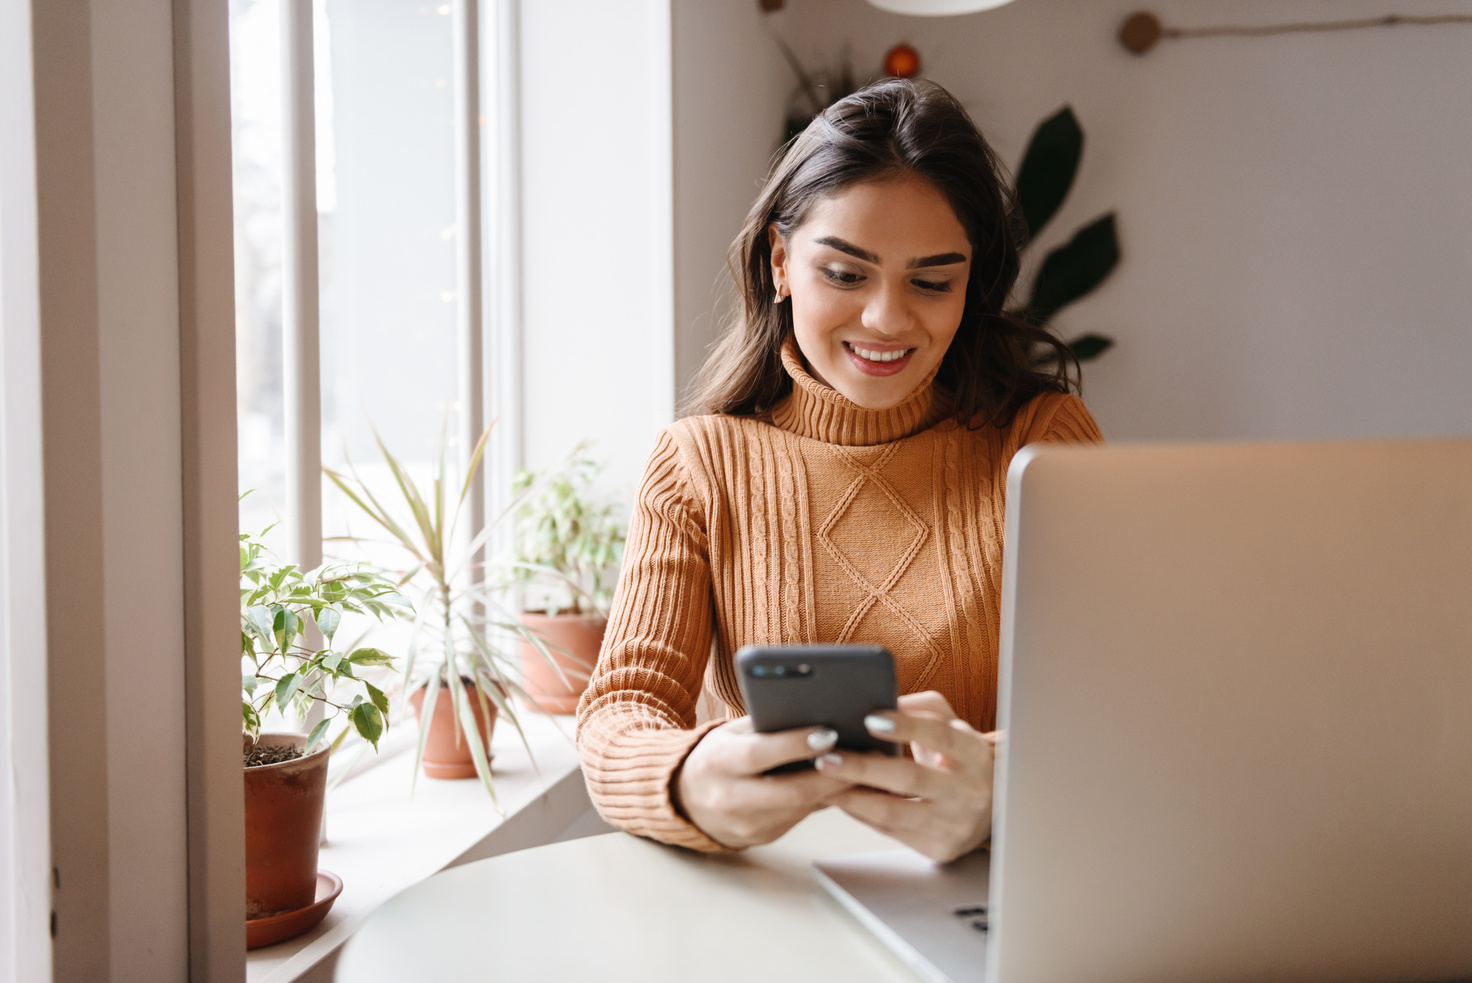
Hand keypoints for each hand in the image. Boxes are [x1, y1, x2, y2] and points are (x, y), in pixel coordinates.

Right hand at [674, 716, 853, 849]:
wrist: (684, 801)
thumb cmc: (717, 756)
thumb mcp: (731, 734)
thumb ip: (765, 725)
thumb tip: (816, 714)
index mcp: (717, 763)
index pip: (758, 754)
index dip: (794, 744)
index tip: (828, 732)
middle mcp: (728, 799)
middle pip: (789, 791)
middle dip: (830, 774)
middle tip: (862, 755)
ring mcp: (745, 825)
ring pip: (802, 808)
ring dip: (836, 789)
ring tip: (864, 767)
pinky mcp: (761, 838)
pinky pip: (800, 818)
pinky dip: (824, 800)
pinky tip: (845, 784)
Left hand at [816, 691, 995, 862]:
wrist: (995, 807)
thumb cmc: (961, 758)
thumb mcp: (953, 725)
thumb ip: (921, 708)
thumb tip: (881, 701)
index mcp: (974, 753)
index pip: (938, 736)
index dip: (904, 727)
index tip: (869, 719)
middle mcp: (968, 791)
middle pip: (909, 778)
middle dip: (862, 768)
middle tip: (827, 756)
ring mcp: (954, 824)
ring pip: (893, 812)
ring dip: (852, 797)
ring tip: (823, 781)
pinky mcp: (938, 847)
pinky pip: (890, 831)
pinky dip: (861, 815)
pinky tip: (840, 799)